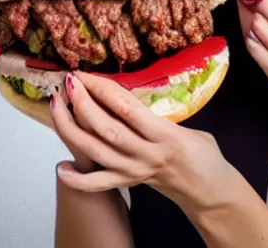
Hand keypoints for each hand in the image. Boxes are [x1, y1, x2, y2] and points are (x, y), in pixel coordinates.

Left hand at [50, 71, 230, 211]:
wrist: (211, 192)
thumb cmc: (205, 155)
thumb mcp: (193, 127)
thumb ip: (161, 115)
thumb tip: (129, 98)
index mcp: (166, 135)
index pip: (128, 109)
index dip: (104, 89)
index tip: (86, 74)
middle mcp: (147, 154)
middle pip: (107, 129)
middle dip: (82, 104)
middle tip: (67, 82)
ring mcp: (135, 172)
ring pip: (96, 151)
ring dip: (72, 128)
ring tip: (56, 105)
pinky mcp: (129, 184)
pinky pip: (98, 184)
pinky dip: (77, 179)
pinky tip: (60, 167)